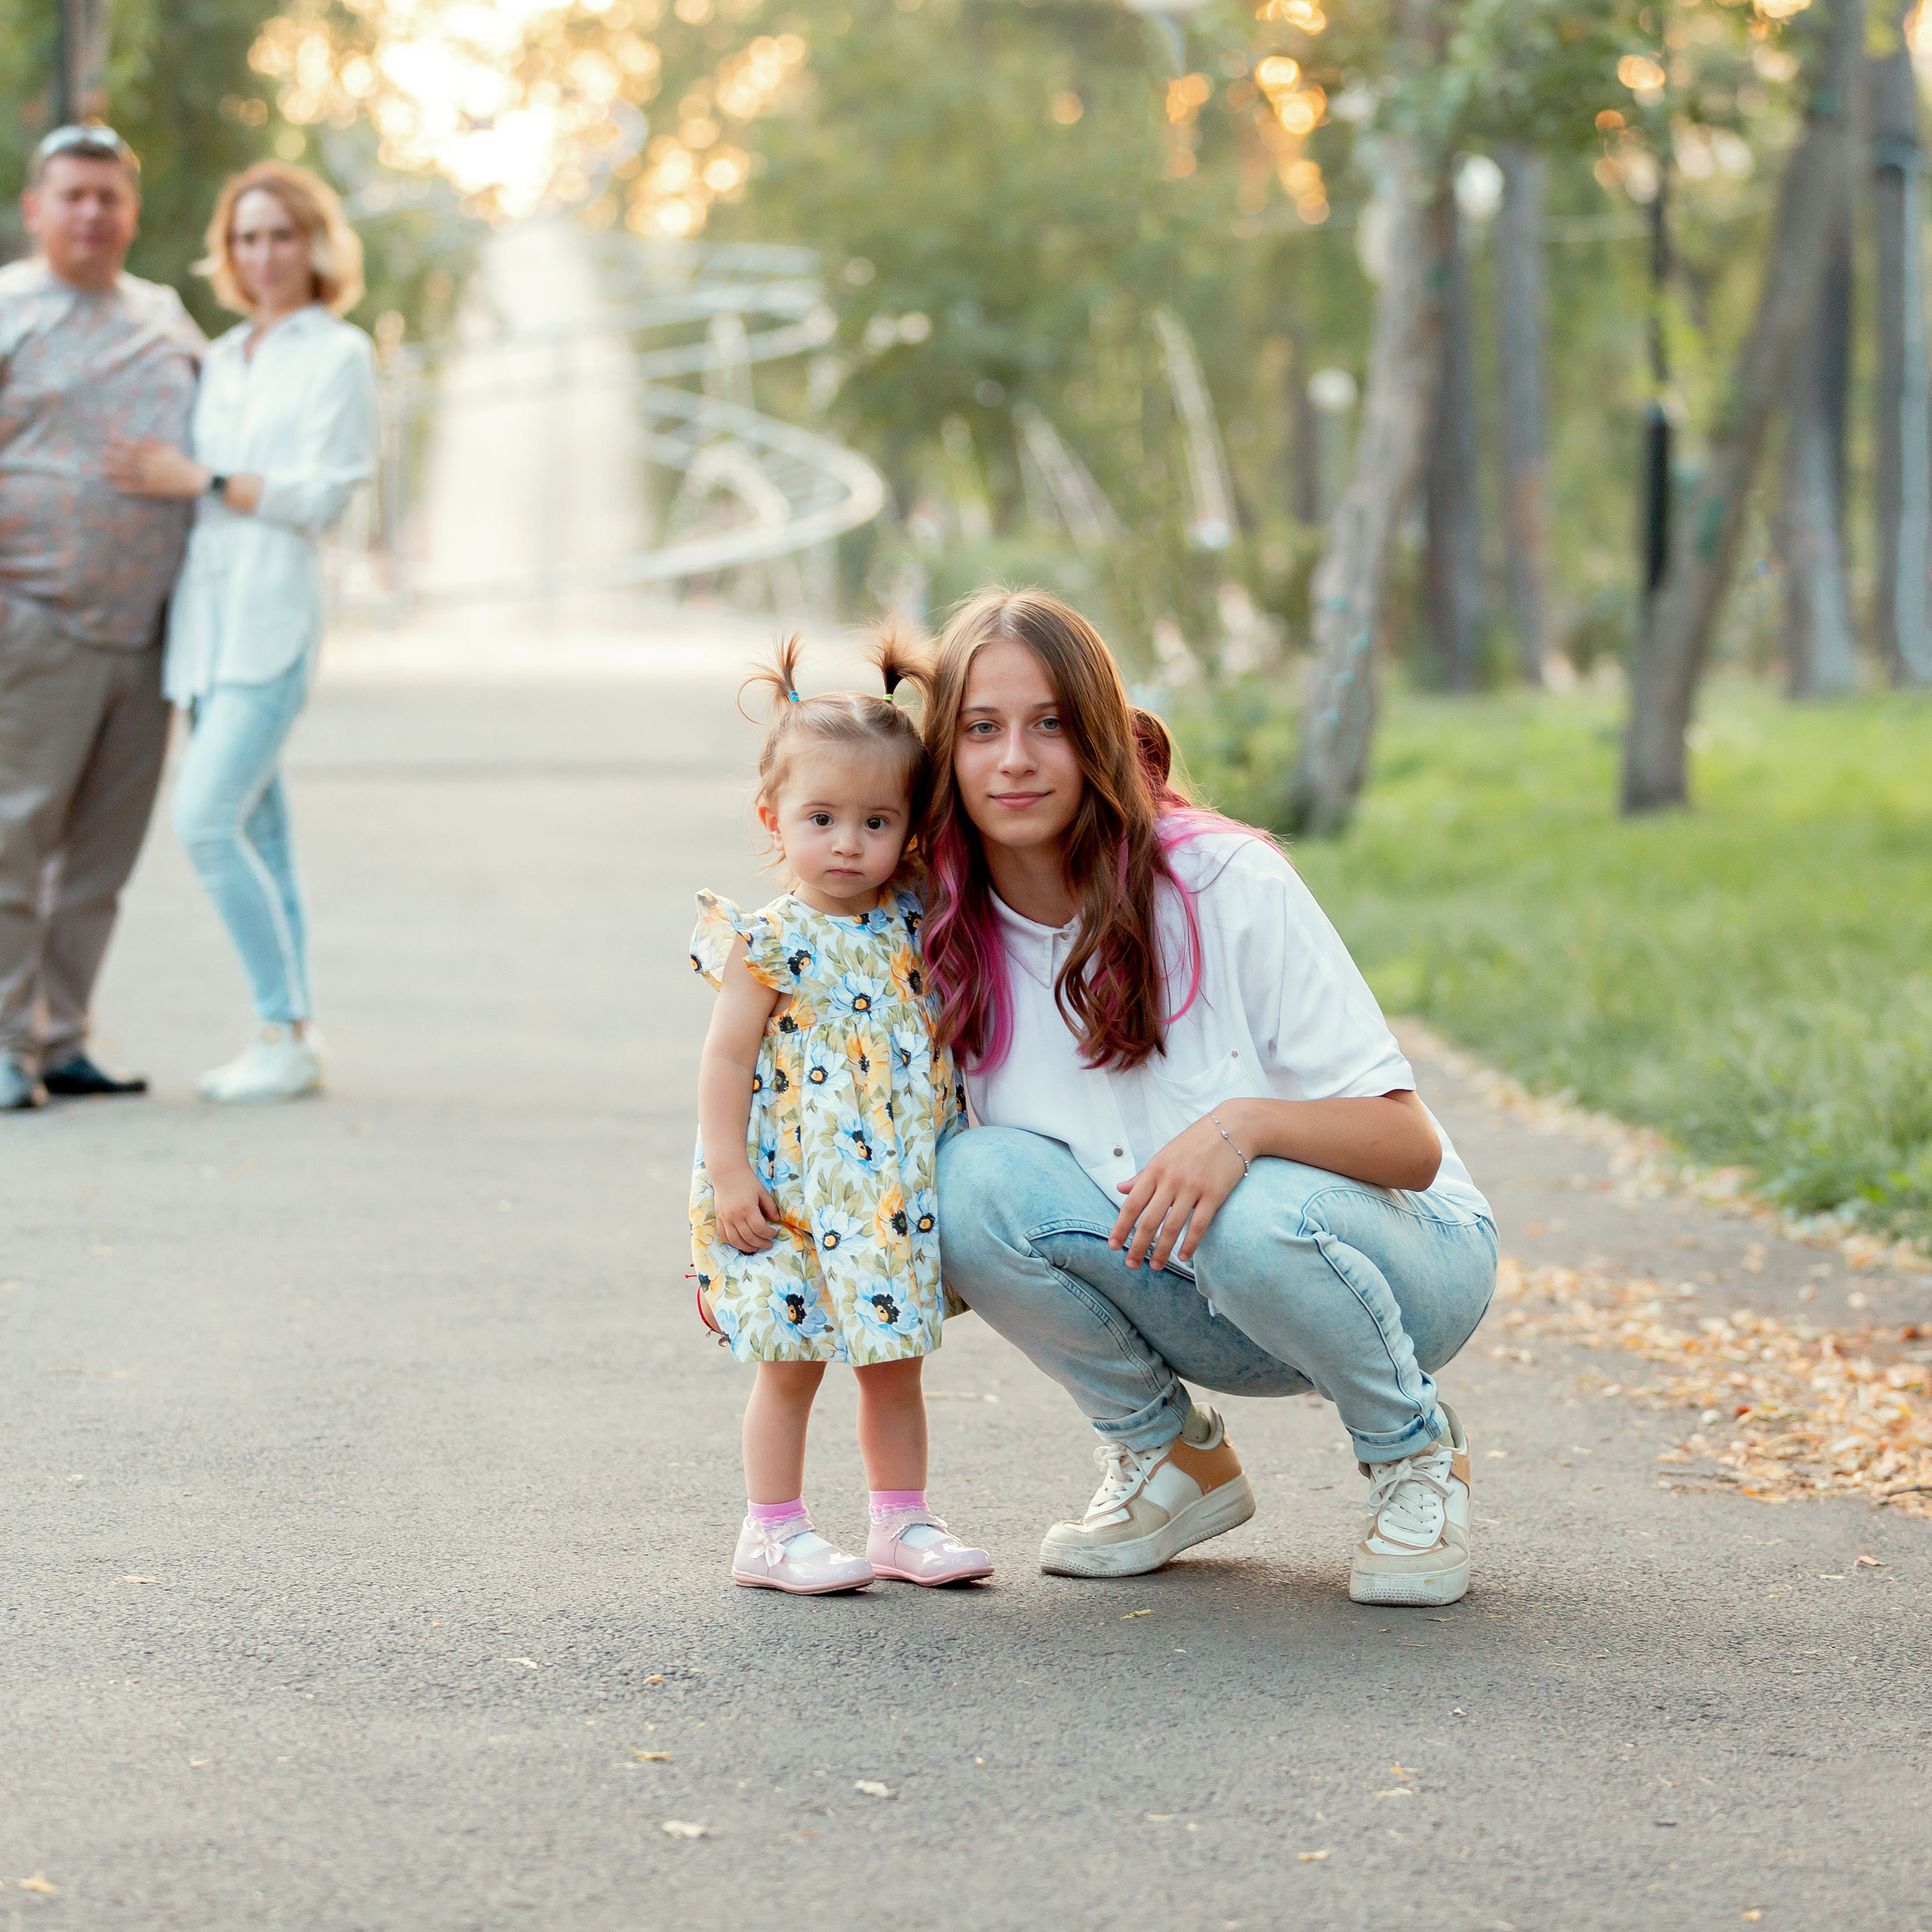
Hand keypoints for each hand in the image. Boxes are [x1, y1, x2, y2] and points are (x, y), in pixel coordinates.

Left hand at [101, 436, 208, 498]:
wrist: (195, 479)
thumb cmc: (183, 463)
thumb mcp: (170, 449)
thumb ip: (155, 443)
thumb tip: (144, 436)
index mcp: (154, 454)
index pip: (134, 446)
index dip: (121, 442)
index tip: (109, 439)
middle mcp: (150, 465)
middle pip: (128, 459)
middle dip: (114, 456)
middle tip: (101, 454)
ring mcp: (151, 478)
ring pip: (130, 474)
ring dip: (116, 472)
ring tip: (103, 470)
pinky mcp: (155, 489)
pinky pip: (138, 488)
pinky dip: (127, 488)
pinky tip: (116, 486)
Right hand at [713, 1167, 781, 1254]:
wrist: (727, 1173)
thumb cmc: (747, 1180)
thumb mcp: (762, 1191)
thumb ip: (770, 1206)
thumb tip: (776, 1219)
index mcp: (748, 1208)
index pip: (759, 1228)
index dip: (768, 1234)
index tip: (774, 1232)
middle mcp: (735, 1215)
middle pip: (748, 1237)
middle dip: (760, 1243)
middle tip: (768, 1244)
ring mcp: (725, 1218)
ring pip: (735, 1240)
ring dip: (746, 1247)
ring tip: (755, 1248)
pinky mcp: (719, 1218)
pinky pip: (723, 1235)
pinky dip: (732, 1242)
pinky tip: (740, 1243)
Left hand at [1109, 1110, 1249, 1271]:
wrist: (1232, 1128)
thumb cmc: (1195, 1142)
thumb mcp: (1164, 1154)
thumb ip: (1143, 1175)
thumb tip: (1120, 1189)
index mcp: (1155, 1170)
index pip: (1132, 1204)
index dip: (1121, 1227)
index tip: (1113, 1245)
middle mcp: (1170, 1180)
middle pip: (1148, 1221)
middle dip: (1137, 1246)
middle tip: (1131, 1264)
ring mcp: (1192, 1188)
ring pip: (1171, 1227)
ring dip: (1161, 1251)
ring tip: (1155, 1266)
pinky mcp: (1214, 1194)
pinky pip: (1198, 1225)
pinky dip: (1189, 1244)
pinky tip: (1183, 1257)